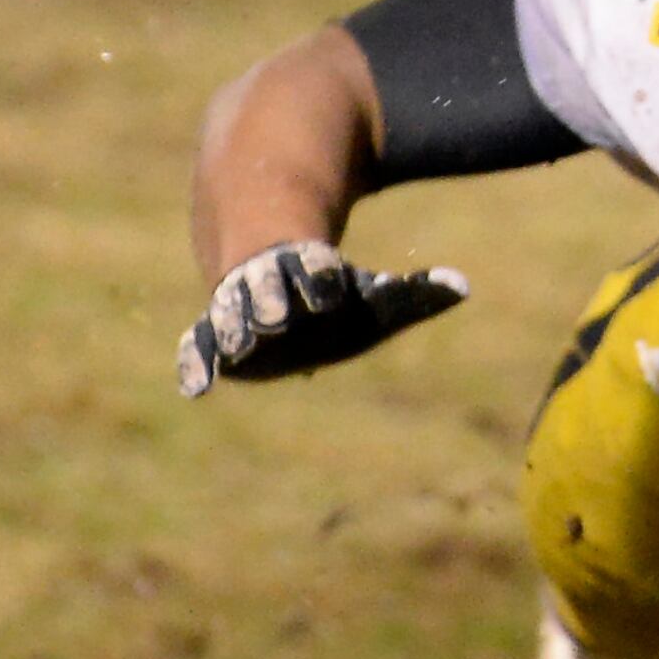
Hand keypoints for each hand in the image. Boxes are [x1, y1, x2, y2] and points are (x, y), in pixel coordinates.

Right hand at [178, 241, 467, 395]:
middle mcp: (271, 289)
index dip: (321, 276)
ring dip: (236, 330)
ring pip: (231, 315)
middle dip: (273, 302)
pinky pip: (198, 346)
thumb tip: (463, 286)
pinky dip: (195, 363)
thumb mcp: (375, 297)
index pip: (316, 270)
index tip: (331, 283)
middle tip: (277, 316)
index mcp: (312, 270)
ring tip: (241, 348)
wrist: (276, 285)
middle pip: (268, 291)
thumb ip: (415, 294)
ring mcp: (238, 311)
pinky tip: (196, 388)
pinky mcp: (214, 337)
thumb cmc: (338, 297)